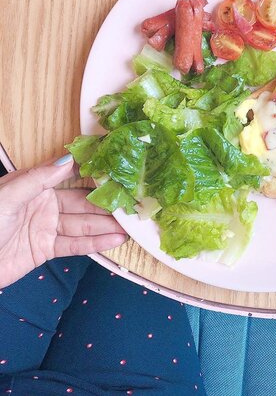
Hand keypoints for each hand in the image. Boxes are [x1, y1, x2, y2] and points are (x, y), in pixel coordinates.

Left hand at [0, 154, 127, 287]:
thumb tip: (70, 160)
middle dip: (106, 204)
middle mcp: (45, 204)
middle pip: (81, 203)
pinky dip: (95, 243)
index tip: (118, 170)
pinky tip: (114, 240)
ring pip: (82, 224)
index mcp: (35, 185)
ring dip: (106, 226)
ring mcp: (46, 227)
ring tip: (130, 225)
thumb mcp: (8, 196)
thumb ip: (39, 179)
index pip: (70, 176)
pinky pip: (74, 245)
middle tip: (131, 204)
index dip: (93, 173)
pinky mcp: (46, 249)